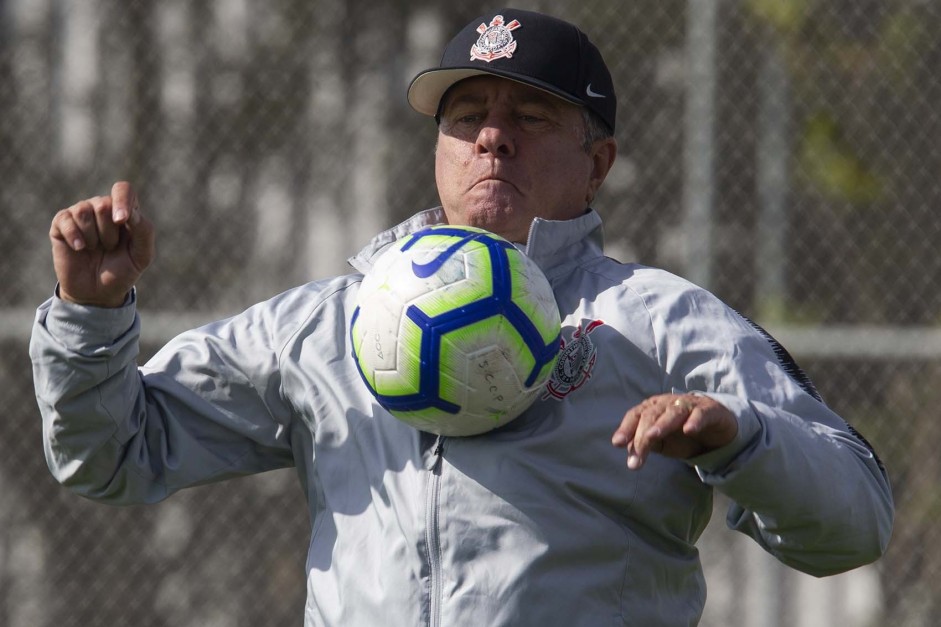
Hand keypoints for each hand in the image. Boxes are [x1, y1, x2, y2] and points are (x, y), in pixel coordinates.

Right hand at [49, 181, 154, 307]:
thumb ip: (144, 231)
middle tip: (110, 247)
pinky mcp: (61, 224)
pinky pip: (65, 219)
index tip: (122, 221)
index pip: (123, 189)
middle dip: (109, 232)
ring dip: (92, 237)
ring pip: (83, 210)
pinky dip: (74, 237)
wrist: (98, 293)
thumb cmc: (123, 271)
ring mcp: (81, 214)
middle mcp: (102, 208)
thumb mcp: (142, 255)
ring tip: (95, 249)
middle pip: (103, 203)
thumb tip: (129, 212)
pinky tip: (80, 249)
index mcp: (125, 211)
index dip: (122, 201)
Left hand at [611, 393, 737, 469]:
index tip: (617, 443)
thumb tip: (627, 451)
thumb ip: (644, 444)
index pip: (635, 415)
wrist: (715, 428)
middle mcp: (668, 403)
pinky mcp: (709, 410)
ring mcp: (688, 405)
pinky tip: (689, 430)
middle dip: (642, 437)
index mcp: (652, 408)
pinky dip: (695, 421)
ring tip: (653, 436)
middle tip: (637, 459)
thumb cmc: (681, 433)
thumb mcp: (660, 442)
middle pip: (651, 415)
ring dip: (662, 424)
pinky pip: (701, 413)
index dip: (626, 428)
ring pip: (673, 412)